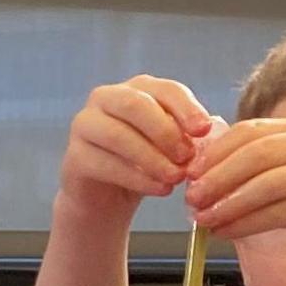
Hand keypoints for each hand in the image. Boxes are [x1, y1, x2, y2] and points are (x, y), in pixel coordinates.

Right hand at [61, 74, 214, 205]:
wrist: (109, 196)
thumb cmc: (148, 163)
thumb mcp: (172, 144)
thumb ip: (189, 135)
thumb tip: (212, 133)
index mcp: (136, 89)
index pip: (164, 89)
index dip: (186, 108)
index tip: (203, 131)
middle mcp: (105, 99)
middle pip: (134, 105)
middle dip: (165, 131)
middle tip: (187, 157)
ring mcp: (84, 126)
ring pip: (117, 135)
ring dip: (152, 158)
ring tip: (176, 178)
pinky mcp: (73, 156)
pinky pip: (105, 164)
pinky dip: (137, 178)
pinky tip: (160, 189)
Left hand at [184, 116, 285, 271]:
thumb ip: (255, 172)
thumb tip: (200, 178)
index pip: (248, 131)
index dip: (213, 154)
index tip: (188, 176)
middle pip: (255, 154)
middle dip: (216, 179)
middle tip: (190, 201)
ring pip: (267, 183)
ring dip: (228, 204)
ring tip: (203, 220)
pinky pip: (283, 211)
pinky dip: (248, 222)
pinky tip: (227, 232)